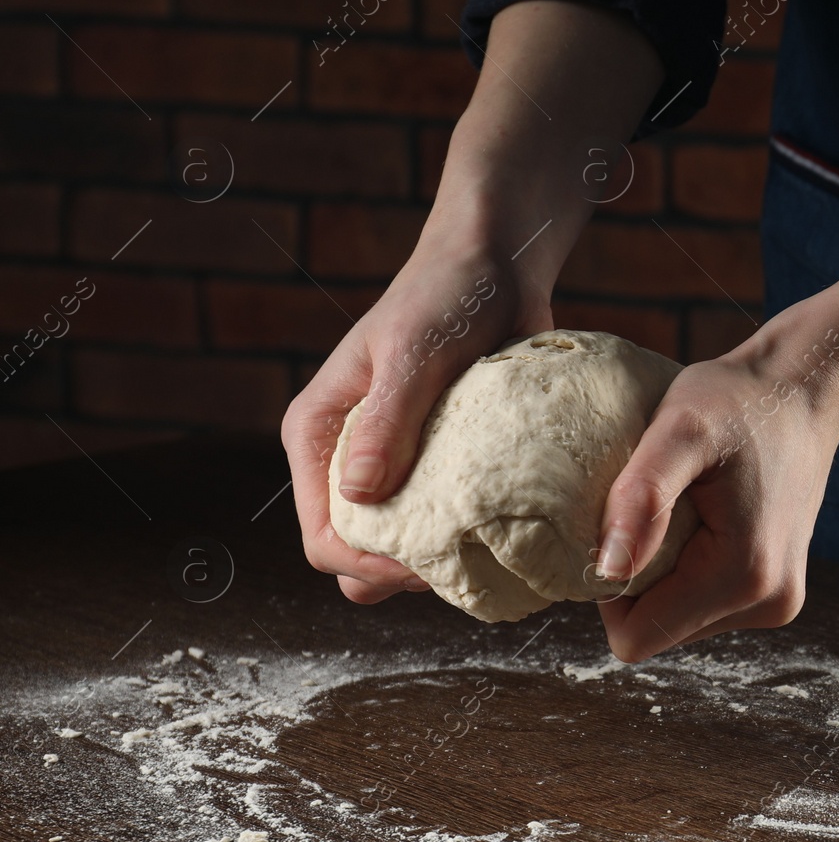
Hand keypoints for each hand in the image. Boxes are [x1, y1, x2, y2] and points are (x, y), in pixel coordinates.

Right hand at [281, 0, 664, 605]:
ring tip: (498, 571)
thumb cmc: (447, 295)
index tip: (432, 571)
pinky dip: (475, 538)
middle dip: (406, 579)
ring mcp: (396, 465)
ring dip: (444, 566)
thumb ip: (387, 420)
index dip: (369, 570)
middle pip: (362, 555)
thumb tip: (362, 497)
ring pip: (407, 545)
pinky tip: (518, 544)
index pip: (323, 538)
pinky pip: (450, 520)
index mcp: (318, 437)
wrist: (496, 262)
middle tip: (474, 577)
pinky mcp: (444, 463)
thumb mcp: (415, 354)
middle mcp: (349, 459)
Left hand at [593, 337, 838, 660]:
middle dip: (636, 579)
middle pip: (657, 630)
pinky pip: (703, 604)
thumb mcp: (681, 428)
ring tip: (680, 509)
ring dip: (661, 573)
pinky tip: (699, 520)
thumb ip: (642, 497)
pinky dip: (686, 569)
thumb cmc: (738, 400)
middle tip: (649, 510)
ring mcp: (776, 603)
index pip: (635, 636)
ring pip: (678, 621)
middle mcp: (768, 603)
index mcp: (742, 575)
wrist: (802, 391)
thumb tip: (608, 572)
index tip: (617, 528)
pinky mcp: (775, 593)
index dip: (607, 592)